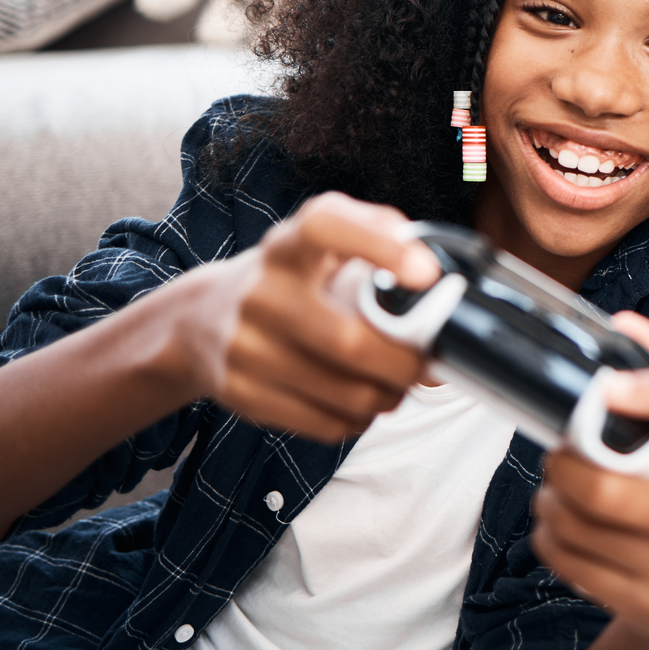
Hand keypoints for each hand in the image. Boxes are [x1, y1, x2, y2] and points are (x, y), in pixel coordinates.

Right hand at [170, 191, 443, 440]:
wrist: (203, 318)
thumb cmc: (291, 279)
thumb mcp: (326, 246)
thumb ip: (387, 250)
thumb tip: (445, 308)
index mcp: (288, 244)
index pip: (326, 226)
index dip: (379, 244)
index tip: (426, 272)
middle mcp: (260, 291)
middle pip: (350, 342)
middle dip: (405, 363)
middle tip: (423, 363)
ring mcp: (244, 345)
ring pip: (345, 393)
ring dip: (388, 396)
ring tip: (394, 385)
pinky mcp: (240, 391)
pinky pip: (323, 423)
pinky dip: (357, 420)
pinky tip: (359, 403)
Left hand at [530, 313, 648, 649]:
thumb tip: (624, 322)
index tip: (609, 388)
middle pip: (610, 488)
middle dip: (563, 468)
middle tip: (556, 459)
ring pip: (583, 526)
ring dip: (550, 504)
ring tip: (553, 494)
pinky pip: (575, 564)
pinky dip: (551, 540)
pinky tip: (559, 530)